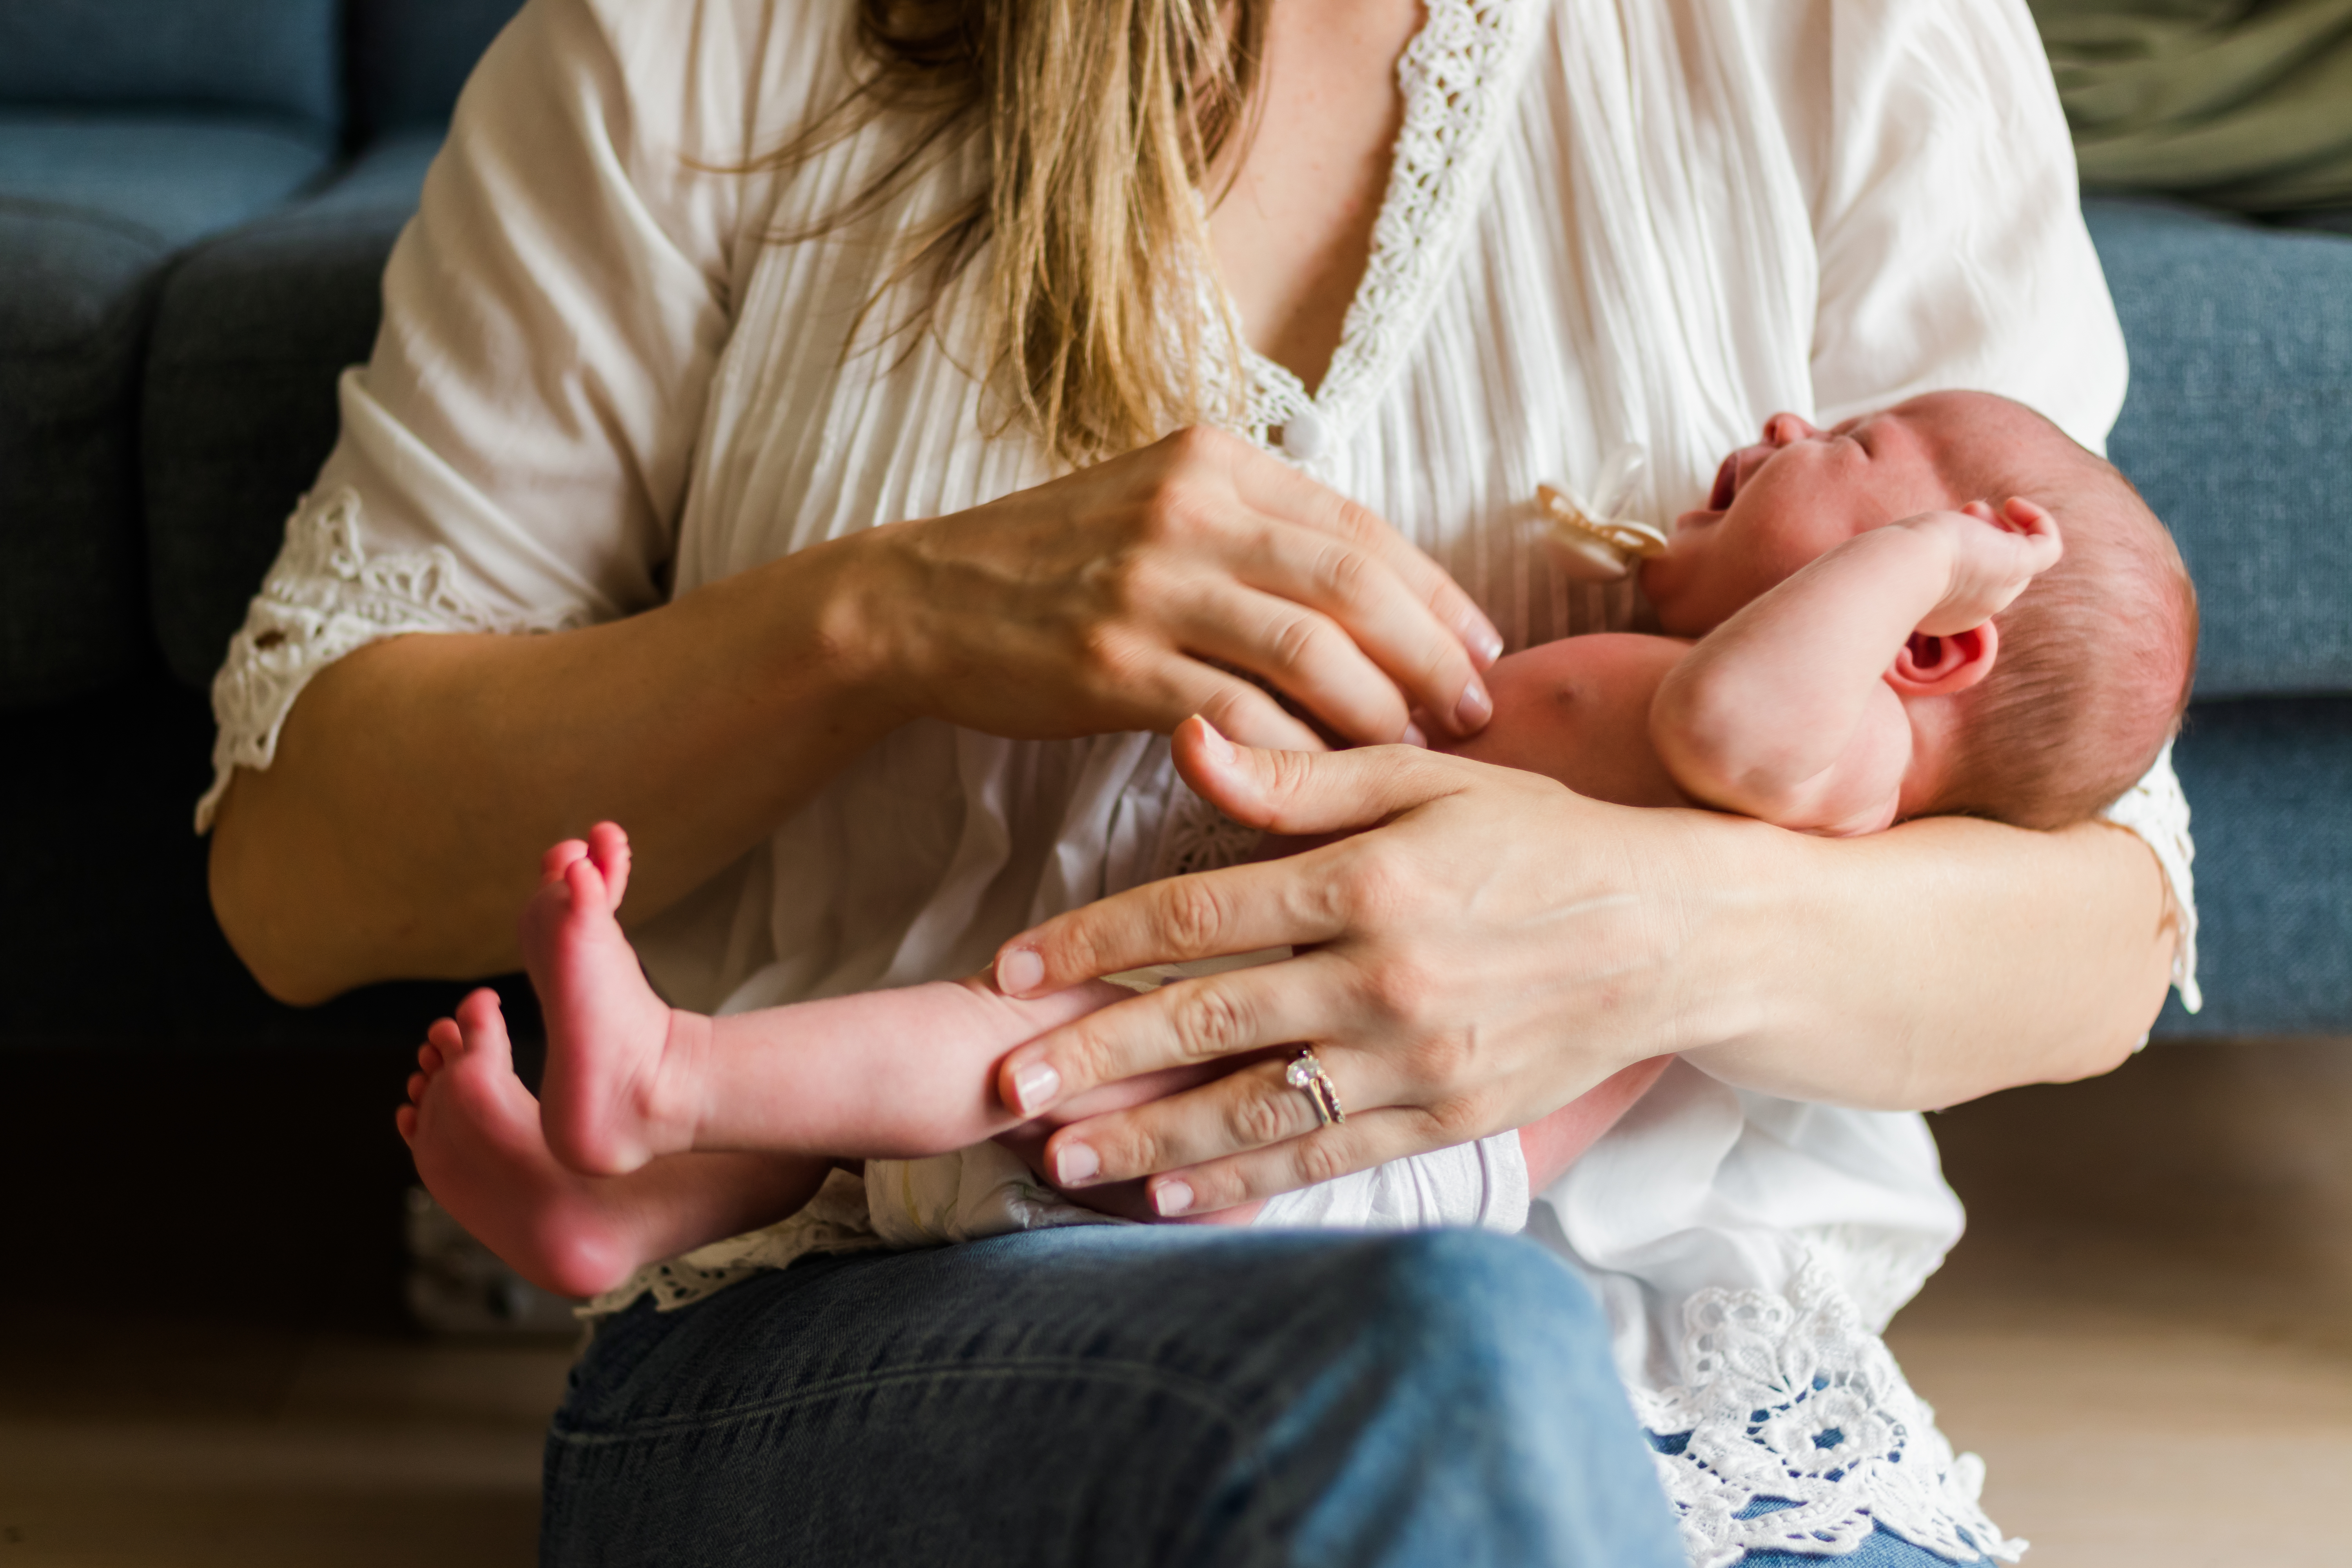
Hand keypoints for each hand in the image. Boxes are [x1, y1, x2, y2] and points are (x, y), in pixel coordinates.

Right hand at [839, 427, 1501, 750]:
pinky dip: (1296, 750)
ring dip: (1379, 710)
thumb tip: (1373, 596)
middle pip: (1354, 586)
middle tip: (1475, 712)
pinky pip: (1239, 713)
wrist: (922, 601)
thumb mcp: (1159, 505)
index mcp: (1215, 460)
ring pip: (1310, 651)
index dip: (1437, 595)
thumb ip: (1258, 531)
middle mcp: (1189, 508)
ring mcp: (1147, 583)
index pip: (1361, 527)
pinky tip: (1327, 779)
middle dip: (1431, 657)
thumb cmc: (1055, 567)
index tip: (1485, 650)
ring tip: (1416, 750)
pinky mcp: (1111, 661)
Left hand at [979, 718, 1742, 1216]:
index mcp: (1366, 881)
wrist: (1679, 932)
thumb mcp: (1427, 780)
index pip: (1194, 912)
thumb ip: (1300, 777)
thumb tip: (1189, 740)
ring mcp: (1414, 1062)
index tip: (1011, 969)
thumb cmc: (1544, 841)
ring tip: (1057, 1157)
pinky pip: (1322, 1160)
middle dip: (1090, 1056)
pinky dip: (1240, 1183)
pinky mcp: (1447, 1121)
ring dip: (1145, 1137)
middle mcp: (1381, 978)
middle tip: (1000, 1084)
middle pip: (1203, 1020)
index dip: (1091, 941)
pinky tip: (1167, 1196)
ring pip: (1251, 1108)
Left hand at [1905, 497, 2061, 634]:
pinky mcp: (2018, 568)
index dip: (1964, 553)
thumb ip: (1911, 559)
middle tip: (1963, 514)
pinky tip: (2014, 503)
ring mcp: (2000, 590)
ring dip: (1999, 526)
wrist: (1896, 572)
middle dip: (1982, 536)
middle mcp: (1977, 608)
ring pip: (2018, 557)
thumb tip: (1916, 539)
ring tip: (1972, 510)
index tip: (1940, 535)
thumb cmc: (1885, 566)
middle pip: (1995, 570)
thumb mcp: (1898, 564)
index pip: (1970, 586)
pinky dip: (2038, 522)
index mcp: (1946, 614)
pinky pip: (2047, 547)